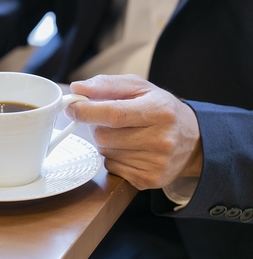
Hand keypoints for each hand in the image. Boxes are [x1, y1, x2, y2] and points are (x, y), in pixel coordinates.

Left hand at [65, 74, 202, 190]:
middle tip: (109, 120)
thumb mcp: (138, 87)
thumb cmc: (160, 108)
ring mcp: (156, 163)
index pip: (113, 114)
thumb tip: (77, 88)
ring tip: (125, 134)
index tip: (71, 107)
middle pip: (103, 136)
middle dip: (97, 126)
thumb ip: (106, 84)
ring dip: (106, 142)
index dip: (86, 111)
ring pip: (105, 152)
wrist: (193, 140)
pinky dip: (113, 157)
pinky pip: (112, 167)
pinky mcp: (149, 180)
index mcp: (158, 111)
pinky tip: (130, 149)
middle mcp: (161, 139)